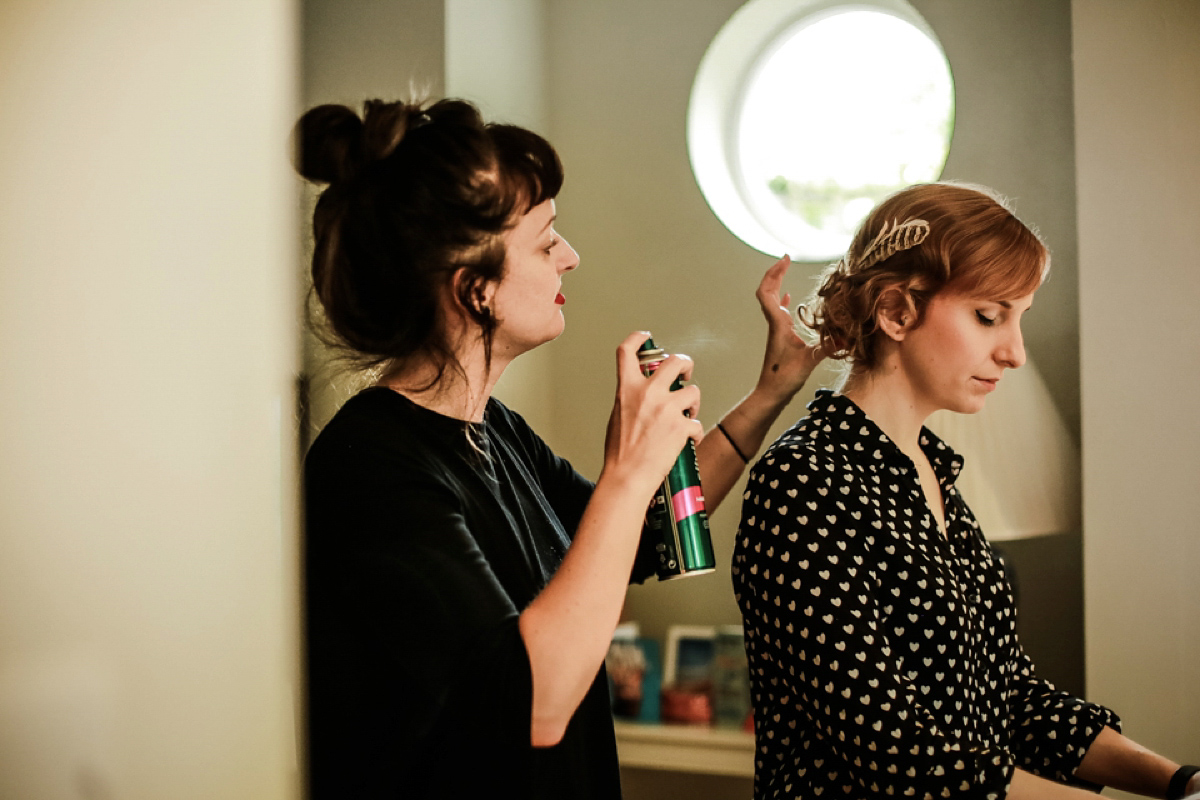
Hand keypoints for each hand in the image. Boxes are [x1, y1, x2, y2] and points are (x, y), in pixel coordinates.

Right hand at [602, 332, 702, 492]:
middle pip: (675, 361)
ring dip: (693, 404)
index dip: (638, 338)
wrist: (627, 476)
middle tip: (686, 374)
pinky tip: (688, 441)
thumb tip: (642, 396)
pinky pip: (697, 424)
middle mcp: (648, 393)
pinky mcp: (682, 426)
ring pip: (693, 391)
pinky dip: (695, 433)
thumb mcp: (617, 416)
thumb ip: (631, 398)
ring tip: (686, 417)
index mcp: (627, 389)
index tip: (646, 336)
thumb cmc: (620, 453)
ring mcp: (667, 408)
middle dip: (685, 365)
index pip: (628, 351)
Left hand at [753, 255, 825, 404]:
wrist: (771, 393)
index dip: (774, 273)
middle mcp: (775, 323)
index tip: (786, 259)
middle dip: (775, 272)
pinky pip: (778, 312)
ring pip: (771, 300)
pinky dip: (781, 300)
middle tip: (786, 258)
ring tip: (786, 270)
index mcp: (778, 323)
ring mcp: (776, 329)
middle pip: (767, 291)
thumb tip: (849, 335)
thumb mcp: (809, 361)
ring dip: (776, 283)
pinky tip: (788, 297)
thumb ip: (828, 347)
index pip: (767, 292)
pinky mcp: (780, 336)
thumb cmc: (784, 378)